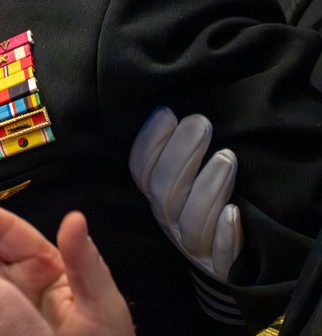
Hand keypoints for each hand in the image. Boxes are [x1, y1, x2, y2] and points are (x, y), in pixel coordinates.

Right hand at [128, 107, 240, 280]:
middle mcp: (168, 220)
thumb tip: (173, 111)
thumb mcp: (188, 175)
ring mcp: (192, 244)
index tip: (167, 113)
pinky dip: (224, 233)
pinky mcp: (220, 265)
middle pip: (163, 191)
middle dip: (181, 154)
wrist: (226, 259)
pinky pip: (219, 253)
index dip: (149, 142)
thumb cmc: (208, 203)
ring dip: (207, 188)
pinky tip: (234, 212)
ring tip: (227, 158)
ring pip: (191, 220)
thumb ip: (179, 150)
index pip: (140, 169)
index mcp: (156, 195)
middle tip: (202, 124)